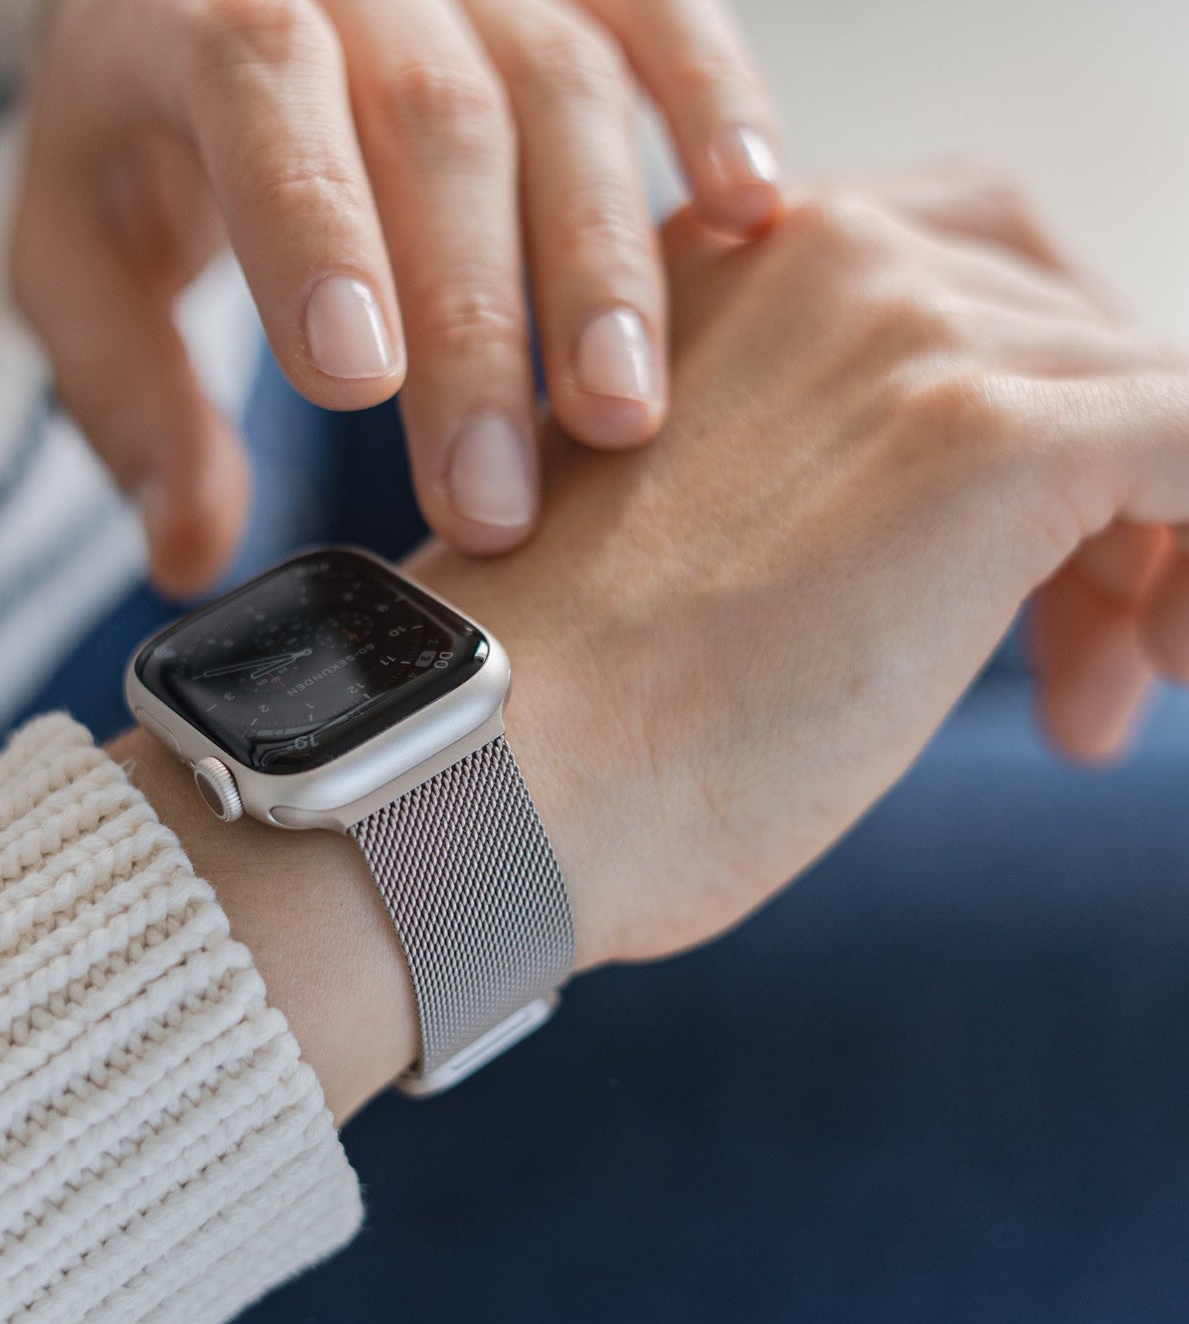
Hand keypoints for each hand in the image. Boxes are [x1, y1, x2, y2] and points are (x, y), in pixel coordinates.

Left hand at [11, 0, 781, 592]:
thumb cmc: (141, 123)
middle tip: (498, 497)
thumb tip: (190, 554)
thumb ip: (134, 396)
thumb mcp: (82, 254)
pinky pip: (660, 10)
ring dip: (601, 264)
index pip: (260, 87)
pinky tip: (749, 212)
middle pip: (434, 125)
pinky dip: (712, 104)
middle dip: (475, 325)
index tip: (361, 381)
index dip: (317, 230)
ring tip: (625, 415)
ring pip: (563, 84)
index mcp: (188, 7)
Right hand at [124, 170, 1188, 1119]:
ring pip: (1151, 394)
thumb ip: (803, 498)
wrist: (484, 783)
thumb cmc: (559, 725)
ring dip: (1160, 548)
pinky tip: (1166, 668)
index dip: (1024, 436)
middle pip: (1067, 330)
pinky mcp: (987, 438)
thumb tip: (937, 561)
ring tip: (1114, 696)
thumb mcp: (677, 558)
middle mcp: (824, 259)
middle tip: (1083, 659)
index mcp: (732, 283)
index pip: (963, 298)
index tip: (1016, 605)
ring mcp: (904, 335)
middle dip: (1102, 494)